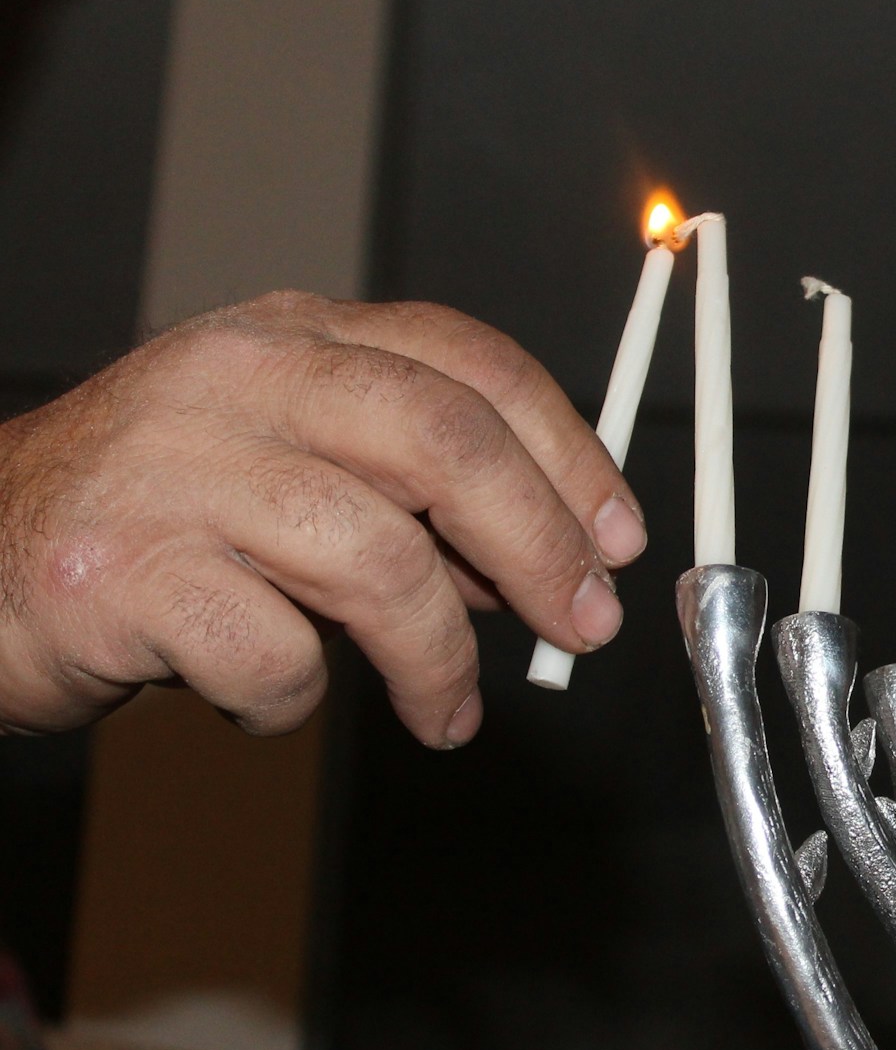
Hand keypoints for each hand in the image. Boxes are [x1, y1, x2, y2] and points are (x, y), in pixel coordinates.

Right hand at [0, 291, 644, 746]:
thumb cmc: (156, 527)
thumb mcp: (293, 475)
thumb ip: (412, 498)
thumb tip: (551, 561)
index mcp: (291, 338)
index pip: (469, 364)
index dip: (569, 454)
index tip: (621, 540)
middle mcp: (234, 379)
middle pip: (445, 443)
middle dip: (541, 547)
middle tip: (583, 628)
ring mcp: (171, 467)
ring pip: (379, 561)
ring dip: (440, 659)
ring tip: (446, 711)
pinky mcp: (120, 568)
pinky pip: (277, 653)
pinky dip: (298, 700)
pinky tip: (271, 697)